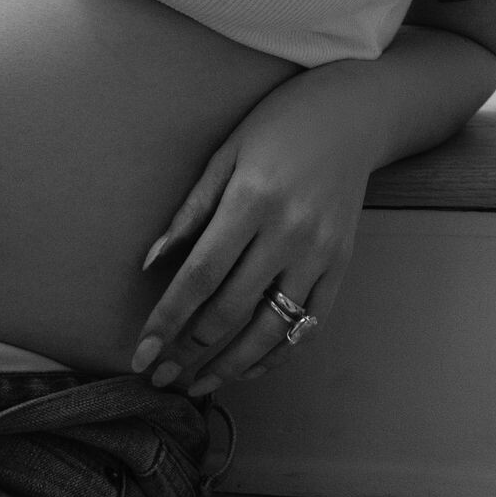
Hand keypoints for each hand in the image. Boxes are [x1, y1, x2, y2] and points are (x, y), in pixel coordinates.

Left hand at [130, 70, 375, 396]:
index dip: (167, 319)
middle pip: (231, 310)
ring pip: (271, 330)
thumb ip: (192, 209)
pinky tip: (247, 367)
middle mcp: (290, 232)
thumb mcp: (228, 151)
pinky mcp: (342, 264)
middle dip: (188, 350)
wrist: (354, 114)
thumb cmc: (281, 125)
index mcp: (254, 199)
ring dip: (229, 366)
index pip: (201, 275)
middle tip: (157, 374)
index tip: (141, 353)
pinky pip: (308, 325)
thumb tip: (151, 261)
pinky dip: (276, 354)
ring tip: (196, 383)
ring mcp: (321, 253)